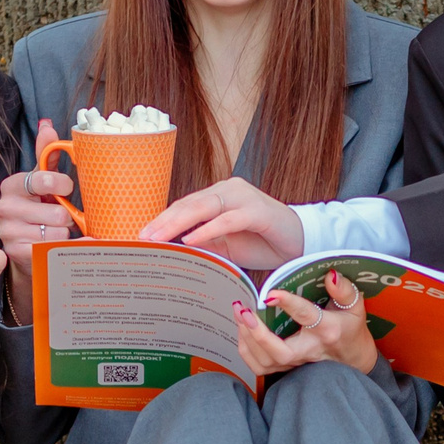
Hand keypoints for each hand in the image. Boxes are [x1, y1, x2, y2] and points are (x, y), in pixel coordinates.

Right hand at [0, 119, 75, 313]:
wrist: (26, 245)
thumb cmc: (38, 207)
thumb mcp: (42, 181)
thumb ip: (46, 154)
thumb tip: (47, 125)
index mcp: (11, 185)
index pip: (42, 179)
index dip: (62, 185)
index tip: (67, 189)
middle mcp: (4, 207)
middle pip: (55, 212)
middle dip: (66, 216)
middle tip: (63, 217)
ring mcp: (8, 232)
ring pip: (56, 233)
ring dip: (64, 234)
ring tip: (57, 231)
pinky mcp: (15, 253)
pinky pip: (50, 251)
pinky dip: (64, 249)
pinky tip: (60, 246)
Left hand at [142, 177, 302, 269]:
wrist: (301, 243)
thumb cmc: (263, 243)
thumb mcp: (226, 246)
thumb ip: (203, 244)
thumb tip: (172, 253)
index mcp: (219, 197)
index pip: (184, 206)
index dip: (163, 220)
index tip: (142, 236)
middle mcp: (228, 190)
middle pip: (189, 204)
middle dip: (164, 221)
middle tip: (142, 237)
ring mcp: (243, 197)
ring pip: (204, 207)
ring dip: (178, 223)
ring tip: (158, 237)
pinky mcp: (257, 211)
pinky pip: (228, 219)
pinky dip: (208, 229)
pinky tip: (191, 240)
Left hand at [233, 272, 377, 376]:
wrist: (354, 358)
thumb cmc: (351, 328)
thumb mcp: (355, 306)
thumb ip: (344, 289)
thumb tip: (329, 275)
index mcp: (328, 329)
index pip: (306, 316)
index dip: (288, 303)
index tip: (270, 293)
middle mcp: (310, 349)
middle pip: (281, 352)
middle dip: (257, 332)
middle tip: (243, 310)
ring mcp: (297, 362)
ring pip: (266, 362)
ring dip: (247, 339)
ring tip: (240, 315)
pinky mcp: (287, 368)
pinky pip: (260, 368)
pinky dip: (246, 350)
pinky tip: (243, 331)